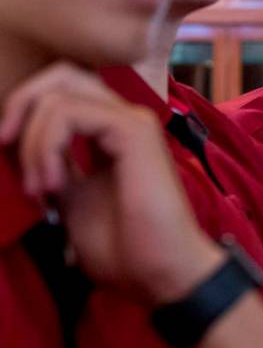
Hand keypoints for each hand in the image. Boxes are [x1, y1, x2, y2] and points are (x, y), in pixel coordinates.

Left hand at [0, 63, 221, 303]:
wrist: (162, 272)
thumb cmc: (126, 247)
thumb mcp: (71, 202)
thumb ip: (54, 168)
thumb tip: (14, 149)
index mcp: (110, 133)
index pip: (63, 91)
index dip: (25, 111)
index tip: (5, 154)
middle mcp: (125, 118)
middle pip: (62, 74)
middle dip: (21, 105)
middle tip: (5, 145)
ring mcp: (133, 122)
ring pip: (60, 93)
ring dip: (32, 141)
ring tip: (38, 186)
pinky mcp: (134, 132)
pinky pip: (71, 113)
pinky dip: (47, 146)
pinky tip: (52, 184)